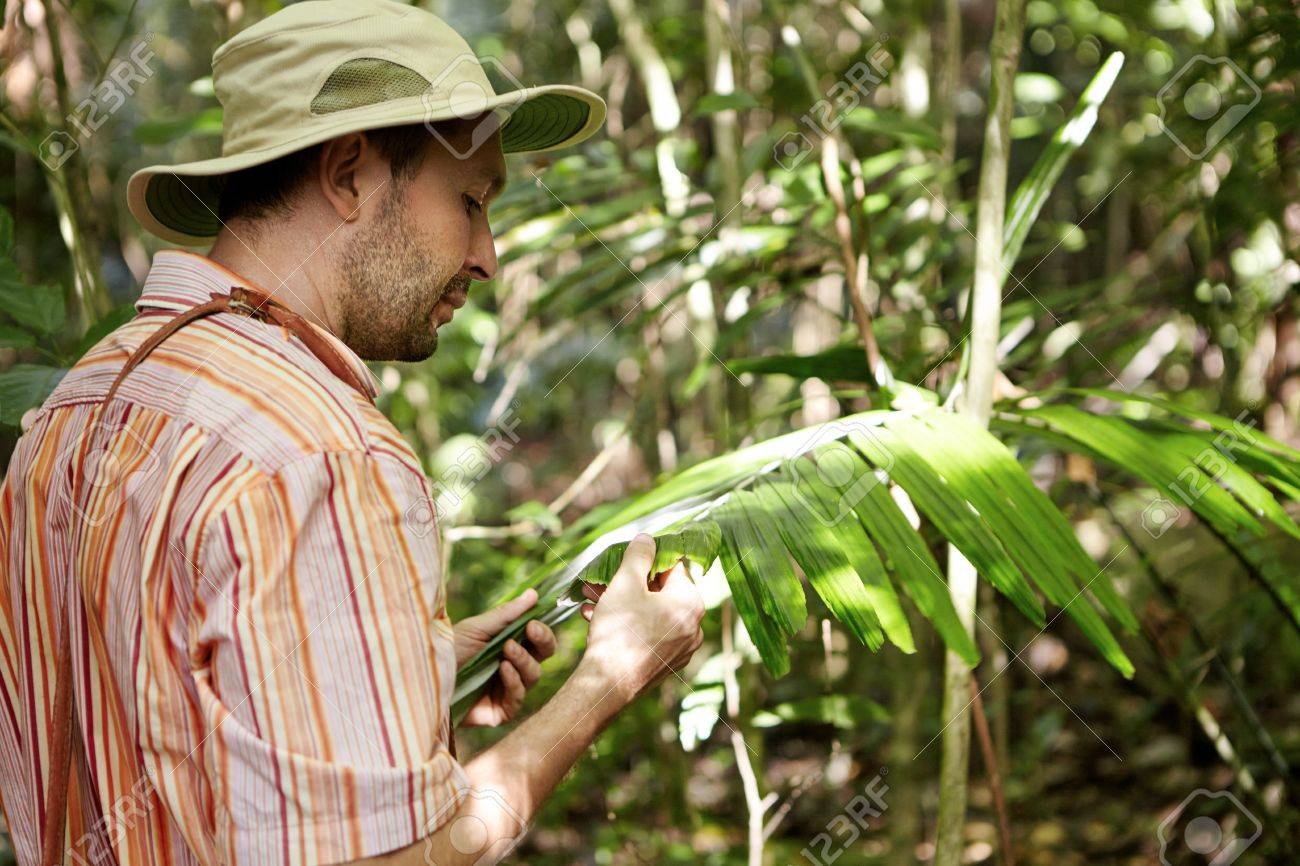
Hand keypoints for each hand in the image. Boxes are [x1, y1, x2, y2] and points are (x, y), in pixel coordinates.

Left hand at [454, 589, 557, 726]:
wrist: (422, 678)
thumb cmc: (447, 650)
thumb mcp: (477, 628)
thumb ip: (507, 614)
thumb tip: (534, 593)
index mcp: (509, 647)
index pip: (539, 641)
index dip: (542, 632)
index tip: (533, 623)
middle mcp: (512, 669)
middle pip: (542, 658)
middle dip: (542, 642)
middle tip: (531, 631)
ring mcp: (507, 691)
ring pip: (533, 676)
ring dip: (523, 660)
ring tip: (506, 650)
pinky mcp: (500, 712)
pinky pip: (518, 698)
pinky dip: (514, 682)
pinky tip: (503, 669)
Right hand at [579, 534, 704, 701]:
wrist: (608, 685)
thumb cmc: (620, 631)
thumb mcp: (625, 583)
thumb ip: (639, 556)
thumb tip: (648, 538)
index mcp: (691, 602)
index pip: (673, 568)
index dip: (646, 559)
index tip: (624, 560)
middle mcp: (693, 626)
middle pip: (659, 592)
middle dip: (626, 583)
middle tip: (599, 580)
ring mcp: (680, 648)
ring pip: (649, 614)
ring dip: (619, 602)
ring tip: (590, 598)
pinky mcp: (665, 664)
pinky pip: (648, 634)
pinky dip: (626, 623)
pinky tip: (595, 618)